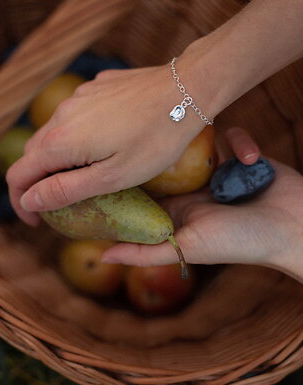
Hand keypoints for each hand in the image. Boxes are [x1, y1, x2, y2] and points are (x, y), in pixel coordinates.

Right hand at [6, 55, 214, 225]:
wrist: (185, 90)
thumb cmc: (154, 140)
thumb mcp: (112, 177)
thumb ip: (66, 189)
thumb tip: (30, 200)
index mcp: (60, 141)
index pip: (19, 175)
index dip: (22, 202)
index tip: (37, 221)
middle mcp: (61, 115)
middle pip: (33, 154)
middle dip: (39, 182)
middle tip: (60, 204)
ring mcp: (78, 98)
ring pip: (55, 134)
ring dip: (59, 159)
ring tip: (83, 176)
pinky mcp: (94, 90)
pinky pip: (75, 117)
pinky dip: (77, 137)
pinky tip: (103, 145)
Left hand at [102, 128, 302, 281]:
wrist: (294, 228)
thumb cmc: (239, 243)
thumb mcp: (187, 248)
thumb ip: (145, 252)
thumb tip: (103, 256)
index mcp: (177, 210)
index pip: (144, 190)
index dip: (127, 176)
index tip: (110, 156)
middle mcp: (192, 190)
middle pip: (166, 162)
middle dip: (159, 147)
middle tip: (146, 127)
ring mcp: (216, 172)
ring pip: (195, 144)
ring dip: (200, 138)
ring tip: (203, 133)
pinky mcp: (240, 157)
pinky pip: (230, 138)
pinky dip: (240, 143)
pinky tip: (250, 156)